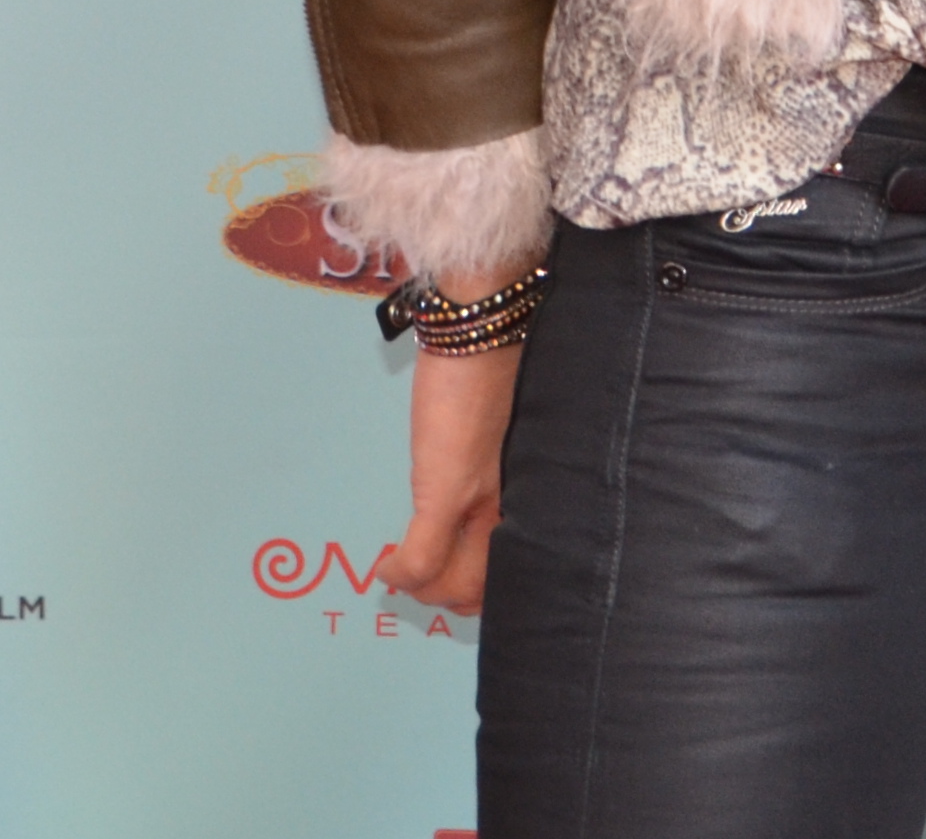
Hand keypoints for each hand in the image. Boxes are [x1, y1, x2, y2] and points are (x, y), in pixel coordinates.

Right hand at [369, 306, 521, 616]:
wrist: (487, 328)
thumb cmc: (498, 371)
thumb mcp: (505, 427)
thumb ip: (506, 462)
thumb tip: (501, 493)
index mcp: (539, 485)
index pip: (528, 558)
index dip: (498, 583)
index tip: (476, 587)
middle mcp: (520, 499)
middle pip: (495, 580)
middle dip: (466, 596)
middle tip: (441, 587)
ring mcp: (483, 499)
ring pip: (466, 581)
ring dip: (435, 590)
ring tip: (419, 578)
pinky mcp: (448, 488)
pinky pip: (425, 556)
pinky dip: (402, 573)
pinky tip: (386, 571)